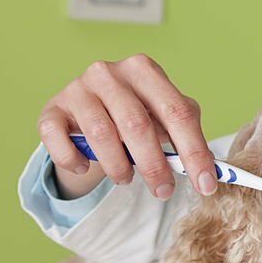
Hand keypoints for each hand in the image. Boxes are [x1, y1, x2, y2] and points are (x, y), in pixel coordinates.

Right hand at [37, 54, 217, 199]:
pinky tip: (85, 168)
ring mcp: (77, 89)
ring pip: (100, 134)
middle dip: (155, 166)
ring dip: (118, 166)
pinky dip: (73, 159)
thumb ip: (187, 137)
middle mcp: (109, 73)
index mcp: (145, 70)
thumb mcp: (165, 118)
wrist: (87, 114)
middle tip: (164, 192)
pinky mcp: (51, 110)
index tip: (206, 185)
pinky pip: (58, 138)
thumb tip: (210, 172)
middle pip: (138, 125)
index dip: (194, 152)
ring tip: (126, 179)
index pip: (177, 112)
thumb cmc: (136, 116)